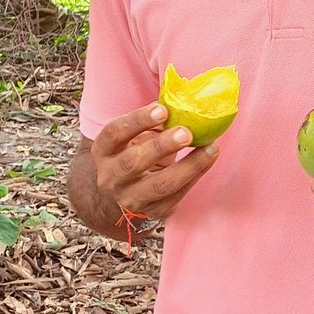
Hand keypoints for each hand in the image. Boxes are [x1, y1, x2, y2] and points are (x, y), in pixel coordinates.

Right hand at [91, 102, 218, 219]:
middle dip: (161, 147)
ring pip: (159, 185)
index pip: (114, 133)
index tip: (162, 110)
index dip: (137, 121)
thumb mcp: (132, 136)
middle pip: (133, 163)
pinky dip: (195, 176)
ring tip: (210, 148)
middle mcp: (111, 177)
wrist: (122, 193)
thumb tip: (185, 101)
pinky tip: (208, 160)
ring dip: (188, 166)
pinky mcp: (152, 212)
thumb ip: (152, 122)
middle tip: (186, 133)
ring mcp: (130, 198)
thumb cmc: (134, 151)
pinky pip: (176, 196)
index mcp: (104, 151)